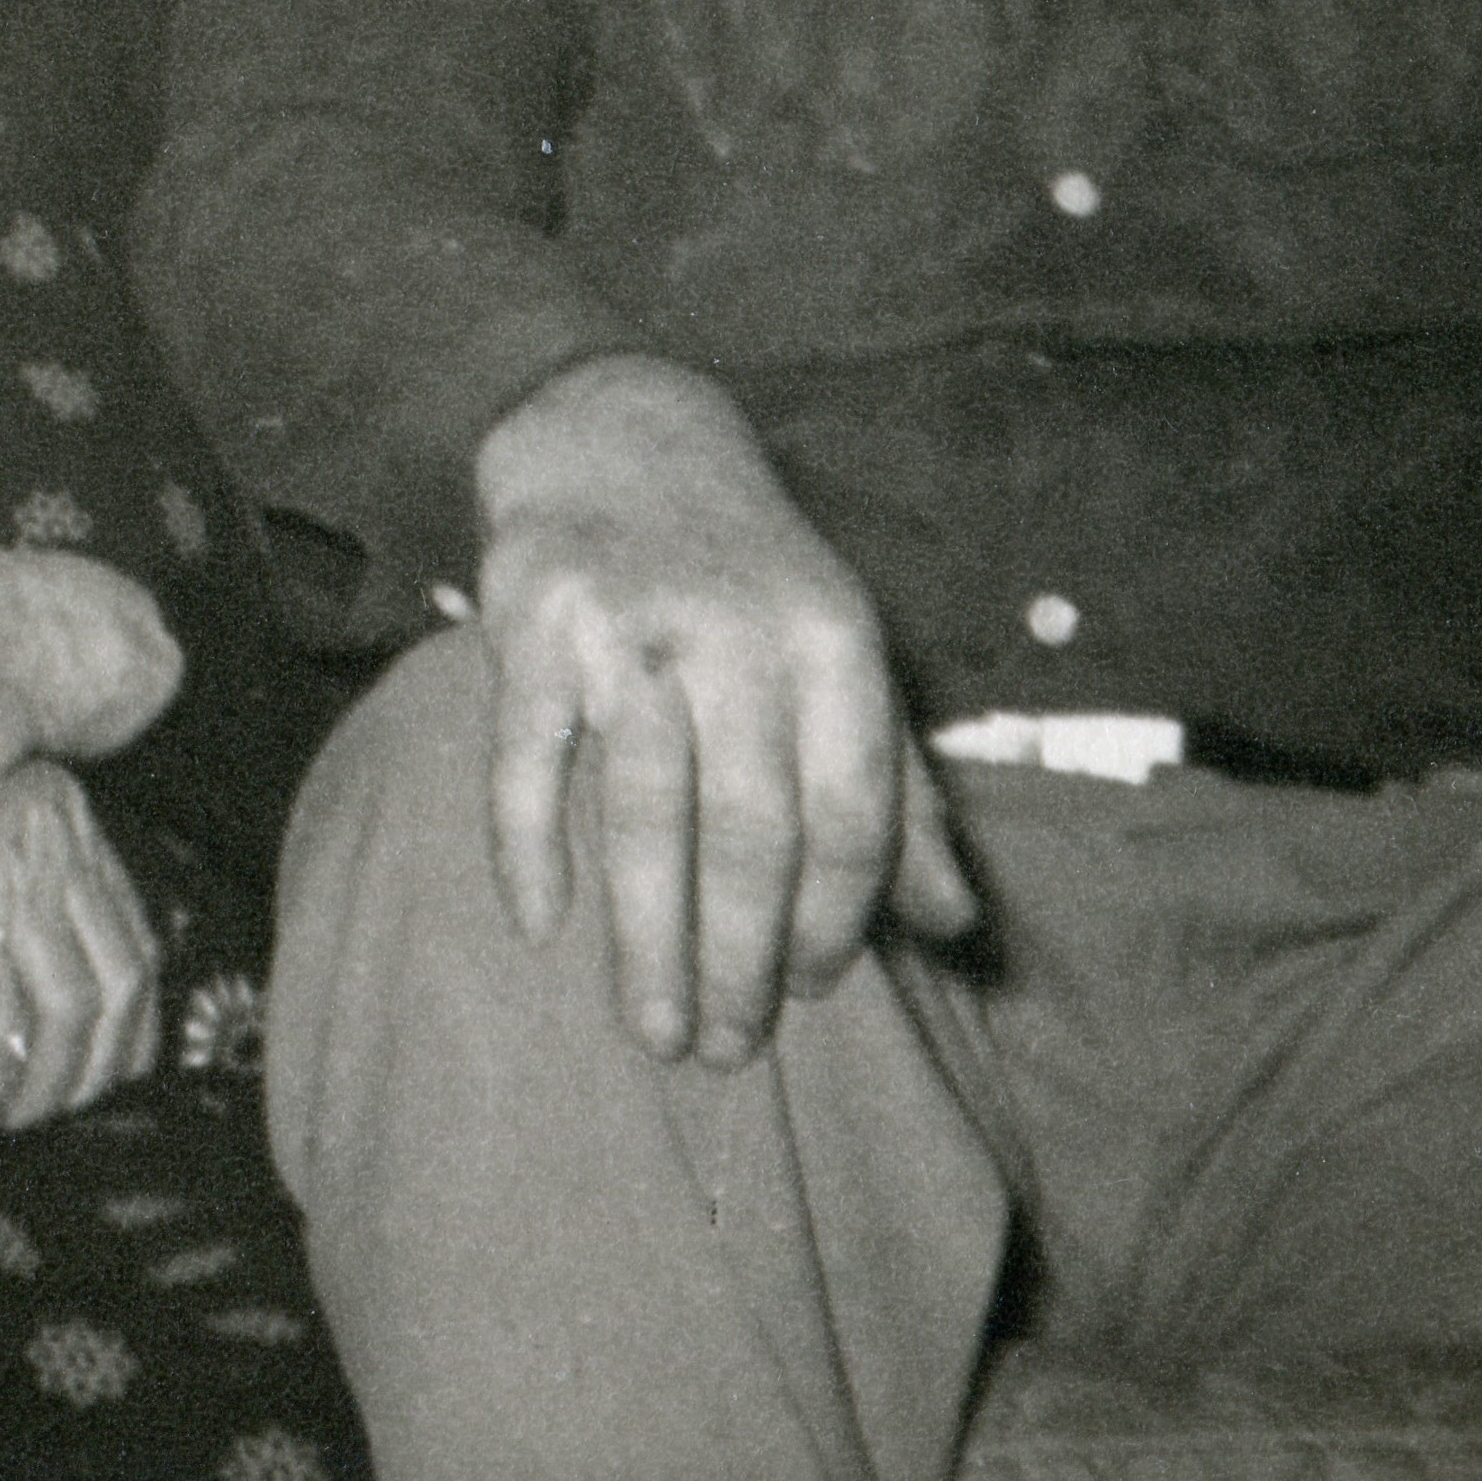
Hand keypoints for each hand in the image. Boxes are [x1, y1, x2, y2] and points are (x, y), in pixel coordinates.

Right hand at [0, 761, 161, 1132]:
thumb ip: (19, 881)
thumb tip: (50, 989)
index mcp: (65, 821)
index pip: (136, 940)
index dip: (135, 1024)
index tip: (119, 1074)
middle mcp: (50, 844)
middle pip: (117, 979)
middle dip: (102, 1067)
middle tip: (70, 1113)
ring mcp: (0, 876)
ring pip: (68, 1006)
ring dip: (51, 1084)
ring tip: (19, 1119)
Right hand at [470, 354, 976, 1068]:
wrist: (620, 432)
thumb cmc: (748, 575)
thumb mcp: (843, 657)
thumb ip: (899, 789)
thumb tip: (953, 926)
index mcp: (834, 642)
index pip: (852, 812)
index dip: (838, 917)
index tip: (812, 990)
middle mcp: (737, 634)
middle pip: (751, 831)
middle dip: (742, 956)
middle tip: (726, 1048)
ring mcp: (629, 629)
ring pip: (647, 813)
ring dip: (650, 938)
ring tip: (653, 1028)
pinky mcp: (533, 625)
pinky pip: (528, 761)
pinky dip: (530, 849)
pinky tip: (541, 925)